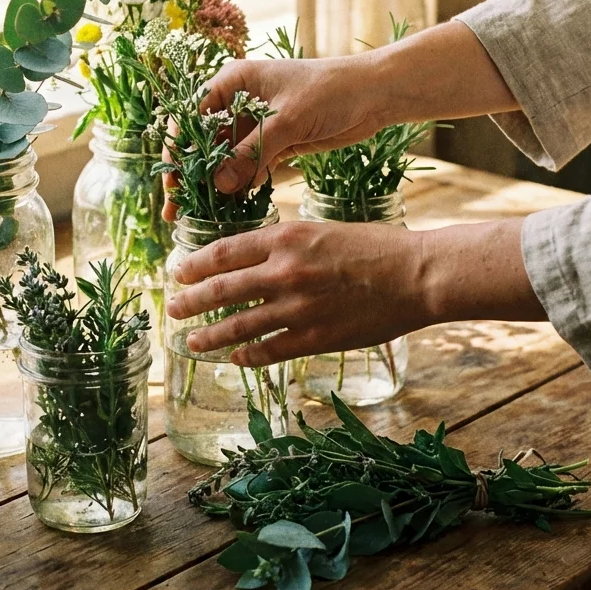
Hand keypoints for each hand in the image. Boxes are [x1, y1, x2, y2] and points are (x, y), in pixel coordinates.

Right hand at [159, 21, 522, 220]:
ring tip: (197, 219)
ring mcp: (255, 125)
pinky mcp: (274, 144)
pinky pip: (247, 168)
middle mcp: (238, 102)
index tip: (172, 182)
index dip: (176, 150)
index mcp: (233, 82)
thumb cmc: (331, 90)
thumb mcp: (287, 120)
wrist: (375, 93)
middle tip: (175, 212)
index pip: (190, 116)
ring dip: (212, 187)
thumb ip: (251, 151)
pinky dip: (238, 187)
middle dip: (189, 177)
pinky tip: (229, 211)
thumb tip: (219, 185)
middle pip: (202, 143)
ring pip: (223, 160)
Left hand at [166, 220, 432, 366]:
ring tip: (191, 342)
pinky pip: (270, 350)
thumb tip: (254, 260)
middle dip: (190, 302)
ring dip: (210, 336)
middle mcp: (285, 272)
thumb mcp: (323, 230)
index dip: (194, 265)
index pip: (223, 252)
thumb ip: (286, 245)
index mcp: (285, 239)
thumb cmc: (376, 247)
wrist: (417, 275)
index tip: (178, 274)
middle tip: (173, 309)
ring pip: (239, 326)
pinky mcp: (315, 338)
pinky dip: (248, 356)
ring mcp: (298, 308)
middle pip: (221, 290)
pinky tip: (236, 359)